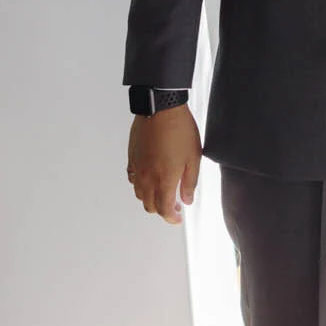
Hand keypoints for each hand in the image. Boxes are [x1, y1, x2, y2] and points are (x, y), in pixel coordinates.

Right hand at [127, 104, 202, 224]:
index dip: (172, 218)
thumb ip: (190, 182)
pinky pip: (132, 179)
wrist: (160, 108)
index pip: (165, 209)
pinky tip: (149, 179)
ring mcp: (138, 168)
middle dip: (162, 210)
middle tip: (174, 204)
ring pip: (139, 194)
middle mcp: (148, 177)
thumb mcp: (193, 157)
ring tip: (163, 192)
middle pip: (150, 206)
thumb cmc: (179, 129)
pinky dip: (140, 185)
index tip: (178, 217)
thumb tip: (187, 200)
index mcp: (164, 180)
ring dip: (150, 198)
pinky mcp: (132, 157)